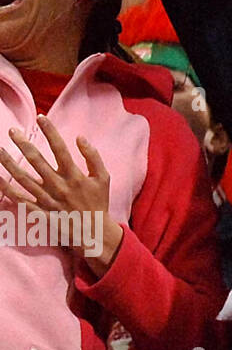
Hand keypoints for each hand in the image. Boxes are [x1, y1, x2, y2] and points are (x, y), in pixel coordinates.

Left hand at [0, 116, 122, 273]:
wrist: (91, 232)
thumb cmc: (98, 202)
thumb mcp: (103, 178)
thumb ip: (93, 156)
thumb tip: (80, 138)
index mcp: (75, 175)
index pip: (60, 148)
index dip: (50, 132)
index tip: (41, 118)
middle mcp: (58, 185)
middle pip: (36, 160)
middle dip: (23, 144)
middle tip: (11, 131)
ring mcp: (45, 199)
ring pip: (22, 178)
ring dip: (9, 163)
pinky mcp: (37, 211)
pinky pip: (18, 198)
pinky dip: (6, 188)